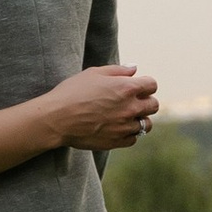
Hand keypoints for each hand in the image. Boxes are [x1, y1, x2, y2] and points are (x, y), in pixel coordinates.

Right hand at [41, 64, 160, 151]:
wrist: (57, 118)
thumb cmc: (73, 92)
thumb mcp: (94, 73)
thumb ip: (118, 70)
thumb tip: (134, 69)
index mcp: (126, 88)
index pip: (152, 85)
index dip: (145, 84)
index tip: (137, 87)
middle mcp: (130, 108)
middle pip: (154, 105)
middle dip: (146, 101)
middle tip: (132, 101)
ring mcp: (125, 126)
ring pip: (146, 125)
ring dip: (139, 119)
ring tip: (125, 116)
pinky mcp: (117, 141)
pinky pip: (133, 138)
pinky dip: (129, 133)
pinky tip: (117, 127)